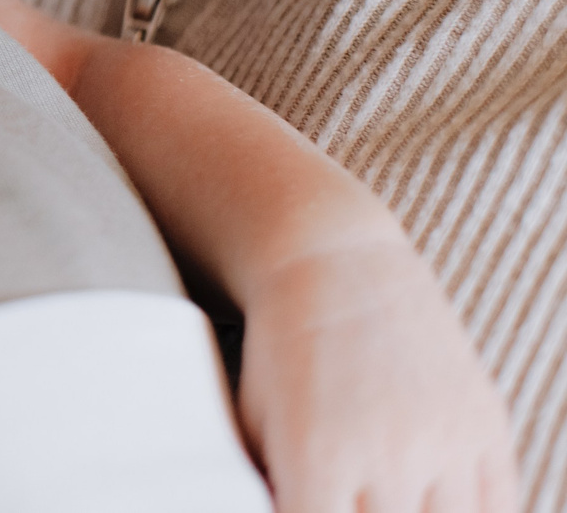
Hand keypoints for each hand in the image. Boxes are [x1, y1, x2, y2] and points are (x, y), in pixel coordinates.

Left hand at [240, 232, 519, 512]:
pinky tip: (436, 505)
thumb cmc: (284, 349)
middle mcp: (388, 455)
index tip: (309, 511)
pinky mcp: (487, 428)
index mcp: (317, 457)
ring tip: (392, 499)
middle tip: (355, 502)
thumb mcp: (255, 421)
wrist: (338, 268)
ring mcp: (446, 442)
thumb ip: (276, 488)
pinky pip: (502, 509)